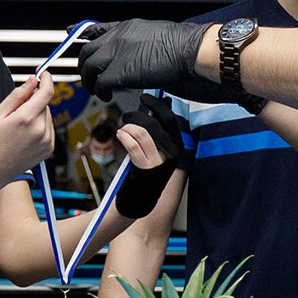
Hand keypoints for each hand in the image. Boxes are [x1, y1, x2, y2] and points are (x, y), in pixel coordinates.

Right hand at [0, 74, 55, 192]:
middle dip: (33, 102)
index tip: (43, 74)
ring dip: (37, 115)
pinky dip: (40, 127)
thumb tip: (32, 81)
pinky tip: (25, 136)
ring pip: (47, 116)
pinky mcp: (48, 149)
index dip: (46, 80)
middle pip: (45, 104)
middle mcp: (40, 130)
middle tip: (16, 112)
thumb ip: (17, 95)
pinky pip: (49, 129)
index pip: (46, 92)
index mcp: (26, 119)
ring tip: (19, 128)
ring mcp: (46, 141)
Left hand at [78, 20, 203, 99]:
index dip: (81, 32)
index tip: (70, 32)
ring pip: (89, 68)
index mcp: (126, 27)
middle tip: (90, 80)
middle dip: (85, 67)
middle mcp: (117, 37)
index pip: (97, 29)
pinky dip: (100, 91)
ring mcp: (116, 52)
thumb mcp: (155, 36)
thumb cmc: (182, 45)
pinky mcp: (120, 71)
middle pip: (87, 52)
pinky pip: (100, 83)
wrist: (189, 50)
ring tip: (98, 92)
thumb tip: (134, 55)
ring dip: (90, 82)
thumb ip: (138, 44)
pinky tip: (106, 96)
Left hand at [101, 94, 190, 218]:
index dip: (157, 105)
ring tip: (122, 129)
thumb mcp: (159, 148)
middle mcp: (172, 152)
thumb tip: (168, 101)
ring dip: (128, 127)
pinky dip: (124, 136)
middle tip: (126, 117)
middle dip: (137, 115)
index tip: (145, 97)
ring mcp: (160, 161)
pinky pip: (133, 145)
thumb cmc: (148, 170)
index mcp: (178, 145)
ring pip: (142, 132)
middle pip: (154, 123)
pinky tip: (120, 135)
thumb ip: (162, 128)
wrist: (142, 199)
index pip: (170, 118)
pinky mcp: (146, 168)